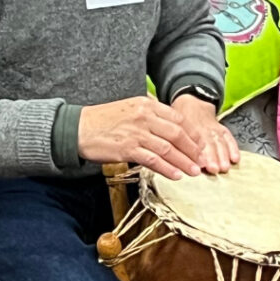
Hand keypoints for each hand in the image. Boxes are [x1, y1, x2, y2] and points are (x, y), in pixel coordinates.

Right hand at [77, 96, 206, 178]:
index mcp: (147, 105)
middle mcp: (144, 117)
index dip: (193, 134)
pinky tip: (176, 175)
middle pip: (177, 134)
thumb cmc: (104, 120)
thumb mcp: (130, 108)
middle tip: (202, 161)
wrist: (77, 128)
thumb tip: (172, 125)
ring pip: (168, 149)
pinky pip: (153, 160)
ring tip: (194, 171)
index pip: (178, 119)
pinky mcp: (127, 148)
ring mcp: (136, 133)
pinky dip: (167, 168)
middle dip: (193, 150)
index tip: (201, 145)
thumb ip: (151, 114)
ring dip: (184, 162)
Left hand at [171, 94, 239, 173]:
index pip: (191, 141)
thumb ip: (168, 137)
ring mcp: (212, 128)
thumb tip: (164, 156)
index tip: (199, 165)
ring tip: (224, 167)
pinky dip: (233, 148)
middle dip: (211, 157)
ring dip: (222, 155)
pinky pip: (228, 137)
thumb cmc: (178, 116)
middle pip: (207, 143)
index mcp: (185, 127)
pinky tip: (235, 158)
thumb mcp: (168, 122)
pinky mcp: (220, 128)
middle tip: (213, 169)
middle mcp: (201, 128)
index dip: (196, 153)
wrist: (191, 100)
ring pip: (218, 141)